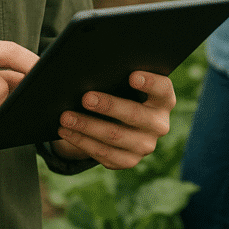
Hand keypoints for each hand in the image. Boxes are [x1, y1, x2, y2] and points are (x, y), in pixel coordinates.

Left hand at [51, 71, 175, 168]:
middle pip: (135, 115)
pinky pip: (104, 153)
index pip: (162, 89)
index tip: (132, 76)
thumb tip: (88, 69)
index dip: (150, 82)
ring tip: (65, 117)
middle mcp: (159, 124)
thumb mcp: (124, 81)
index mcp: (163, 99)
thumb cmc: (121, 89)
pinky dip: (82, 141)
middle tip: (85, 98)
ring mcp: (145, 145)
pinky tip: (67, 131)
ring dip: (87, 126)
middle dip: (108, 106)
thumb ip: (117, 74)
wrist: (120, 119)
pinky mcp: (129, 160)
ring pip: (115, 136)